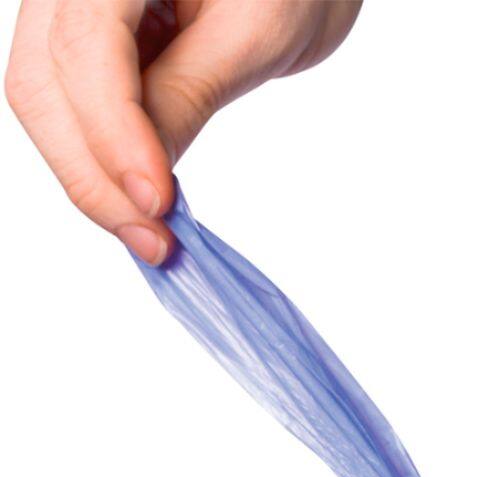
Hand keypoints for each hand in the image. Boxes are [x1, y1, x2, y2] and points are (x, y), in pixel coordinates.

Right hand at [5, 0, 360, 264]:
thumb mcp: (258, 32)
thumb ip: (190, 93)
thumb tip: (144, 179)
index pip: (85, 47)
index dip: (113, 135)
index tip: (157, 204)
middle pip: (42, 81)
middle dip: (92, 175)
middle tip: (155, 244)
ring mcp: (70, 3)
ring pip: (46, 97)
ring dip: (93, 175)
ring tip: (154, 232)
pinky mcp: (88, 36)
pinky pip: (73, 100)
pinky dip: (104, 155)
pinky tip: (146, 195)